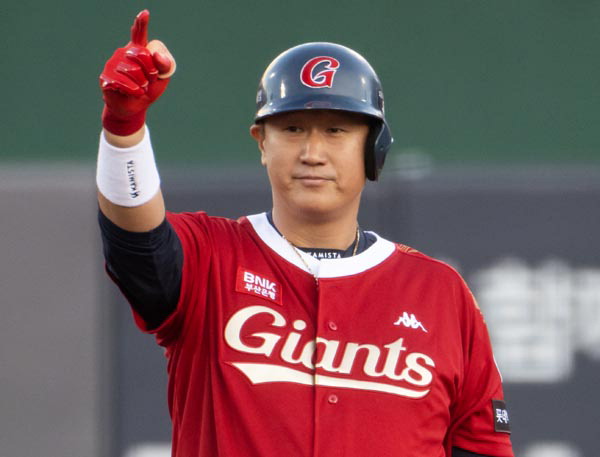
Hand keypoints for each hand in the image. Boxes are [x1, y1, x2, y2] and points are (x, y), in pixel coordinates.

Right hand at [99, 10, 175, 135]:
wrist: (134, 108)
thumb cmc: (147, 90)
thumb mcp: (162, 78)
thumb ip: (165, 65)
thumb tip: (155, 55)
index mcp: (138, 51)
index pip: (139, 34)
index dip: (141, 23)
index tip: (145, 13)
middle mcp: (123, 53)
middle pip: (141, 55)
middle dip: (151, 71)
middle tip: (149, 81)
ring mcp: (112, 64)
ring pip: (132, 70)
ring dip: (142, 84)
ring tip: (141, 89)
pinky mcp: (106, 77)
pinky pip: (122, 82)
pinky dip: (133, 90)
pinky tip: (134, 93)